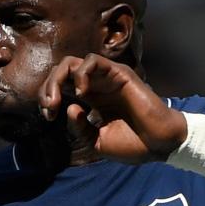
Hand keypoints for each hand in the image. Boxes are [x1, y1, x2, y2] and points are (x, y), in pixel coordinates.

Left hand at [39, 56, 186, 161]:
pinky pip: (93, 60)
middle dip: (48, 87)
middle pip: (62, 72)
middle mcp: (96, 86)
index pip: (60, 87)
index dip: (47, 98)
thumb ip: (80, 127)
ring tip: (57, 100)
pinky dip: (81, 73)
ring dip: (58, 79)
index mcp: (90, 100)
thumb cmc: (132, 144)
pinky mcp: (118, 73)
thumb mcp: (97, 142)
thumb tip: (69, 107)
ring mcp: (106, 79)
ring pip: (73, 63)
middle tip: (48, 108)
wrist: (158, 145)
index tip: (48, 117)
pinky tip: (81, 93)